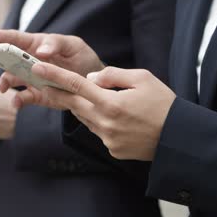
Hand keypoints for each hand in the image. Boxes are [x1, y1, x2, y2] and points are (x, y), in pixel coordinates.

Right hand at [0, 30, 104, 91]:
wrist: (93, 83)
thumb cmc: (82, 58)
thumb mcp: (73, 45)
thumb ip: (56, 44)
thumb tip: (40, 51)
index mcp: (36, 45)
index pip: (16, 39)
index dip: (1, 37)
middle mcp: (30, 61)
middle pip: (6, 59)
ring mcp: (31, 79)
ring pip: (10, 79)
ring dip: (3, 82)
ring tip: (3, 87)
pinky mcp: (37, 95)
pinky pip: (23, 99)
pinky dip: (17, 101)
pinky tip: (16, 103)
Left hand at [15, 62, 175, 160]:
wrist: (179, 137)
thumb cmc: (163, 103)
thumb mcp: (142, 78)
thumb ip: (112, 74)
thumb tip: (90, 78)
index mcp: (111, 103)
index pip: (75, 85)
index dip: (54, 75)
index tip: (37, 68)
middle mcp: (105, 122)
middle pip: (72, 103)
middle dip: (57, 92)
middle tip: (43, 81)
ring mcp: (107, 138)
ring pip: (84, 117)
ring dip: (80, 105)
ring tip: (80, 95)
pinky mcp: (112, 149)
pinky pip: (96, 130)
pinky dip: (97, 120)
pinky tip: (109, 115)